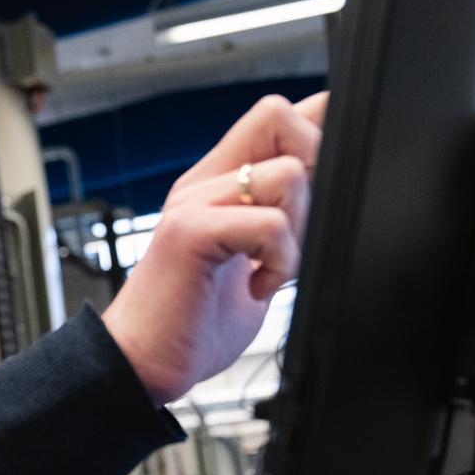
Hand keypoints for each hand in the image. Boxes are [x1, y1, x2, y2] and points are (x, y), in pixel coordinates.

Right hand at [102, 92, 325, 404]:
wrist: (142, 361)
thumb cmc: (194, 319)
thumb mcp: (250, 260)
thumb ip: (278, 222)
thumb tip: (331, 198)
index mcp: (219, 182)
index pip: (276, 115)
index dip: (316, 127)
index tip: (326, 183)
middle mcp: (204, 182)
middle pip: (277, 113)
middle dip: (312, 168)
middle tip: (298, 227)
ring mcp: (194, 203)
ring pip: (286, 173)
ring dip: (299, 229)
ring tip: (273, 267)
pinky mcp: (190, 232)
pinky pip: (268, 224)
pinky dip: (280, 263)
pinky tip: (258, 288)